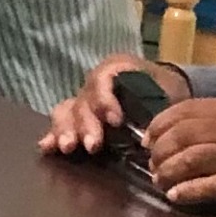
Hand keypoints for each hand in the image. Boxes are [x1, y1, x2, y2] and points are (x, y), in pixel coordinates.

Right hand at [42, 52, 182, 158]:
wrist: (163, 92)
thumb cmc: (167, 90)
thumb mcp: (169, 91)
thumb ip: (159, 106)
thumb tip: (152, 130)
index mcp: (117, 68)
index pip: (103, 79)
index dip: (105, 100)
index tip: (115, 121)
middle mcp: (95, 82)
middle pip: (82, 100)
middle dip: (85, 124)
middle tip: (92, 146)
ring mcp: (83, 99)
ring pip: (66, 110)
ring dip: (65, 130)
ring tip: (67, 148)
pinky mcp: (77, 117)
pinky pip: (61, 122)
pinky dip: (53, 135)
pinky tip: (46, 147)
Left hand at [140, 98, 215, 208]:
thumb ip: (211, 119)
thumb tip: (171, 129)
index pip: (184, 111)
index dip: (158, 126)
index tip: (147, 141)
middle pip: (182, 135)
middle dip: (159, 152)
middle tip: (153, 166)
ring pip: (190, 159)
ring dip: (168, 172)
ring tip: (161, 181)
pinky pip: (210, 185)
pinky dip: (188, 191)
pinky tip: (175, 196)